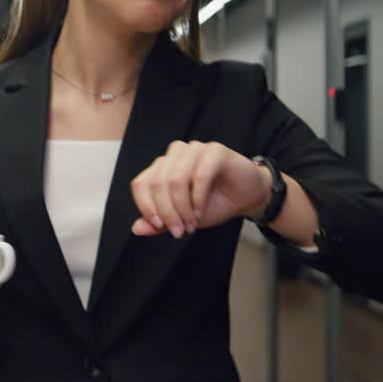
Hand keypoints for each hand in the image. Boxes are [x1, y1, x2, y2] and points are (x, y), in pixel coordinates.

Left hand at [129, 141, 270, 238]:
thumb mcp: (182, 218)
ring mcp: (195, 150)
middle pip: (158, 183)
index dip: (146, 206)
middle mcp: (175, 155)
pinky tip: (200, 212)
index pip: (141, 184)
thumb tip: (136, 228)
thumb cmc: (213, 204)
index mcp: (162, 167)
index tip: (159, 226)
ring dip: (182, 207)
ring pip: (176, 178)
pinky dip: (198, 198)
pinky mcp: (215, 151)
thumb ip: (160, 223)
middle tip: (179, 231)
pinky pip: (199, 175)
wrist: (246, 197)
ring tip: (191, 224)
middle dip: (167, 212)